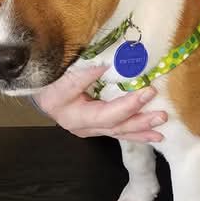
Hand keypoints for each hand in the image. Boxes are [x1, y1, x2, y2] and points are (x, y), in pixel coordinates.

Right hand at [32, 65, 166, 141]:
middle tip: (162, 115)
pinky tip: (151, 135)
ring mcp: (88, 129)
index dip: (129, 105)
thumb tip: (110, 64)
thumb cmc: (47, 78)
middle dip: (140, 121)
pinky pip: (117, 131)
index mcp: (72, 114)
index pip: (106, 113)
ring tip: (161, 132)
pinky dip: (135, 132)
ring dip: (141, 131)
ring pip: (118, 132)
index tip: (148, 91)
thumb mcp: (62, 72)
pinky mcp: (94, 127)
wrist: (37, 89)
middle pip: (115, 126)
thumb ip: (85, 71)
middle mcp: (81, 126)